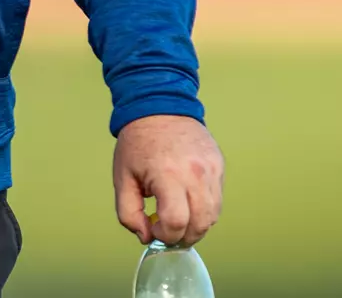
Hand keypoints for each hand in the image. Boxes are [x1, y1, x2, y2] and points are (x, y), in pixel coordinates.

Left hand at [113, 114, 223, 246]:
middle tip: (169, 232)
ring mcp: (211, 169)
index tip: (155, 229)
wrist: (158, 106)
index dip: (166, 234)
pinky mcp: (219, 165)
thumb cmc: (138, 142)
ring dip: (197, 226)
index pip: (177, 222)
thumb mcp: (122, 177)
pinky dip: (205, 209)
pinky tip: (188, 201)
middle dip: (184, 236)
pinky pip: (218, 199)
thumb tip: (145, 236)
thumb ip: (129, 213)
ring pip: (213, 215)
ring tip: (179, 219)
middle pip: (200, 224)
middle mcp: (195, 173)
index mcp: (168, 175)